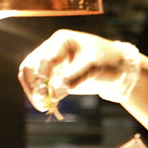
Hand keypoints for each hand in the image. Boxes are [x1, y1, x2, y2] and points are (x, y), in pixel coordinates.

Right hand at [17, 29, 139, 114]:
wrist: (117, 68)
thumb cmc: (107, 62)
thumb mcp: (94, 67)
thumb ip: (75, 77)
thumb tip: (54, 93)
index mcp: (61, 40)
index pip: (45, 60)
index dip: (42, 78)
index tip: (45, 96)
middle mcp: (52, 48)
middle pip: (31, 66)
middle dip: (34, 86)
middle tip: (42, 104)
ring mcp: (50, 61)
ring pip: (31, 75)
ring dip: (33, 91)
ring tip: (44, 107)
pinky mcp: (53, 74)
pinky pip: (39, 84)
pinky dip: (39, 94)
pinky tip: (47, 105)